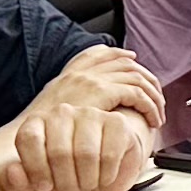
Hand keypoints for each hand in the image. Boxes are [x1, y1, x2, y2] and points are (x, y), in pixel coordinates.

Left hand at [2, 101, 149, 190]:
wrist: (104, 175)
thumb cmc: (70, 178)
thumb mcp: (39, 188)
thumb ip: (18, 183)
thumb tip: (11, 173)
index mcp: (38, 123)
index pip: (29, 139)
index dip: (36, 169)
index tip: (43, 186)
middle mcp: (62, 113)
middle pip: (58, 150)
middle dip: (65, 181)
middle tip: (70, 190)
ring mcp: (90, 115)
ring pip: (85, 153)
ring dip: (87, 180)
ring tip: (87, 184)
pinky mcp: (116, 122)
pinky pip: (109, 154)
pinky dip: (106, 175)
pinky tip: (104, 177)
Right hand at [39, 47, 169, 128]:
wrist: (32, 136)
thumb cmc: (42, 131)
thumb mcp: (51, 108)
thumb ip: (67, 101)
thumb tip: (83, 104)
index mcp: (71, 73)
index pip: (100, 53)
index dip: (120, 55)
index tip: (133, 59)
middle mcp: (83, 72)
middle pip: (125, 63)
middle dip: (146, 78)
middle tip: (156, 96)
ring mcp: (92, 80)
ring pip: (137, 77)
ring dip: (153, 95)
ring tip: (158, 113)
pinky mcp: (102, 92)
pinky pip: (137, 93)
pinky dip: (150, 106)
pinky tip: (152, 119)